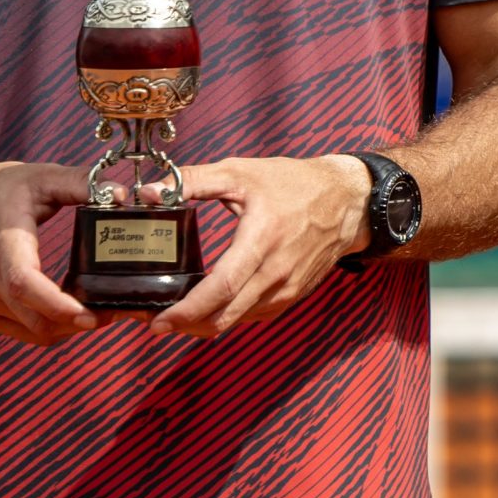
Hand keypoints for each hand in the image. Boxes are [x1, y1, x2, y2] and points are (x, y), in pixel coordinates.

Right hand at [0, 159, 100, 346]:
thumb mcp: (38, 176)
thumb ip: (80, 183)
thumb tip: (122, 194)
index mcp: (2, 239)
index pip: (22, 282)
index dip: (57, 304)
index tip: (89, 314)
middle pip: (33, 317)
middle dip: (75, 323)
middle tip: (110, 312)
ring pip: (29, 330)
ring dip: (64, 328)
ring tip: (93, 310)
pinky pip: (18, 331)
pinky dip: (46, 327)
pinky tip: (65, 312)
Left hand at [151, 155, 371, 337]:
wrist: (347, 201)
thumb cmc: (293, 183)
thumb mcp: (241, 171)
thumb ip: (193, 180)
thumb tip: (151, 191)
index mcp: (262, 239)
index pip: (221, 288)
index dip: (187, 310)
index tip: (159, 321)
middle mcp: (276, 272)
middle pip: (226, 316)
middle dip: (186, 326)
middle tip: (156, 323)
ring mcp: (287, 289)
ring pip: (238, 321)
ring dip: (205, 325)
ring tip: (177, 316)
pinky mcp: (293, 296)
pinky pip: (254, 316)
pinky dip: (229, 317)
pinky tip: (210, 308)